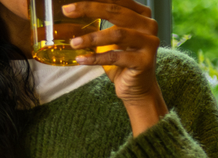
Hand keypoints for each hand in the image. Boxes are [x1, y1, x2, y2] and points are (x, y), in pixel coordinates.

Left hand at [63, 0, 168, 134]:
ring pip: (117, 34)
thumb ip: (102, 23)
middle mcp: (148, 25)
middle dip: (89, 9)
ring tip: (73, 43)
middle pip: (116, 11)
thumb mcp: (111, 38)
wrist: (136, 88)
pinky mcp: (144, 61)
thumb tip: (73, 11)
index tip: (71, 2)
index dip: (94, 0)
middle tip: (67, 11)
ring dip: (91, 38)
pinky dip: (95, 58)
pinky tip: (81, 59)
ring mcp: (149, 42)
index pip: (117, 0)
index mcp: (141, 14)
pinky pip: (115, 56)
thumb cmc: (121, 61)